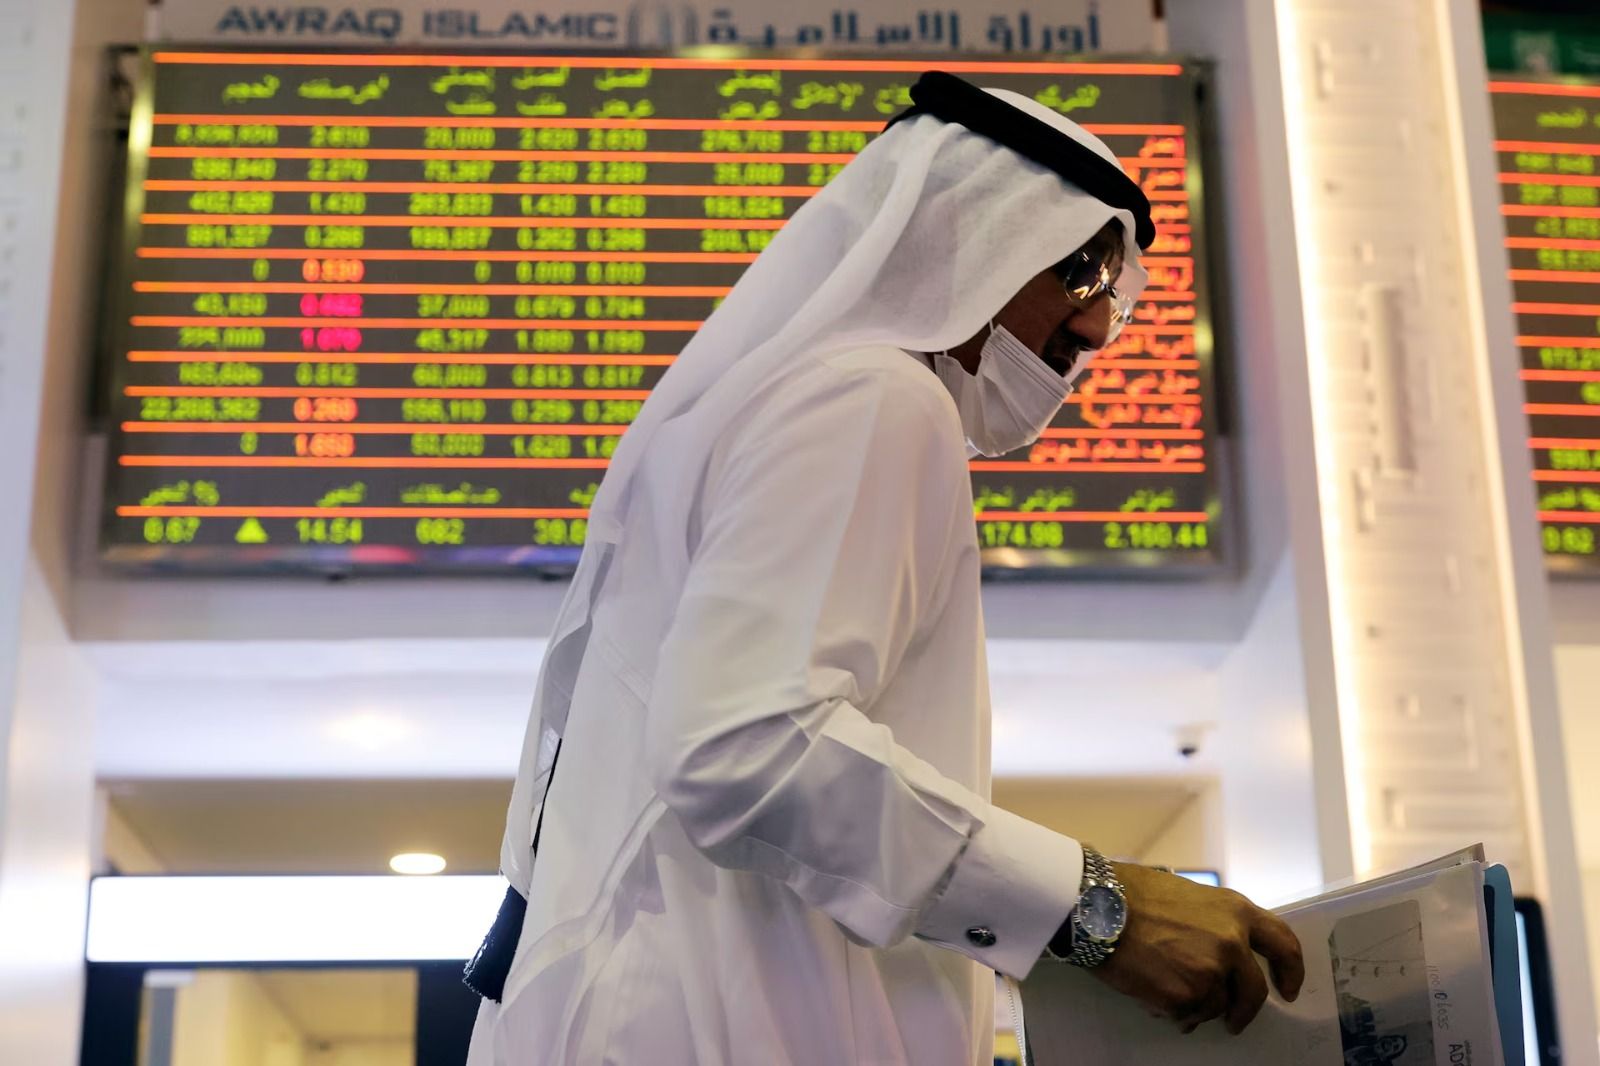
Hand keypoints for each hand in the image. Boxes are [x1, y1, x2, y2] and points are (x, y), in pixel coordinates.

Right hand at [1089, 863, 1303, 1035]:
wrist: (1098, 907)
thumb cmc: (1134, 893)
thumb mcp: (1190, 895)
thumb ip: (1216, 922)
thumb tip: (1222, 950)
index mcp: (1236, 912)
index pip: (1283, 944)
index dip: (1291, 971)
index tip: (1287, 989)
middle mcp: (1231, 943)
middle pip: (1254, 992)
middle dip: (1244, 1011)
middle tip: (1234, 1021)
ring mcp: (1210, 973)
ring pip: (1215, 1006)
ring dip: (1196, 1005)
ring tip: (1167, 990)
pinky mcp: (1185, 996)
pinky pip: (1187, 1016)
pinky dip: (1173, 1012)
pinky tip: (1153, 996)